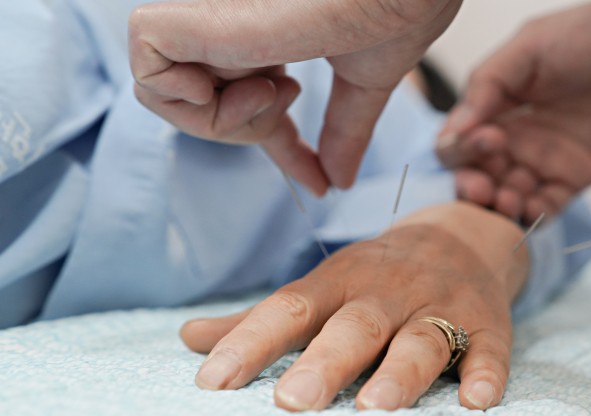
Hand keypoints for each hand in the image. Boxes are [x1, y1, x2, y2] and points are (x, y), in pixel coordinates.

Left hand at [129, 0, 460, 195]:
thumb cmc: (400, 10)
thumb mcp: (362, 84)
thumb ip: (342, 129)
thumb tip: (338, 179)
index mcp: (267, 40)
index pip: (245, 104)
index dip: (277, 148)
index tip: (315, 180)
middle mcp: (232, 31)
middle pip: (196, 109)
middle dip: (244, 130)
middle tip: (291, 99)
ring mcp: (210, 22)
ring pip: (163, 96)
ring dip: (225, 119)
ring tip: (276, 86)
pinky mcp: (195, 16)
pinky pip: (145, 67)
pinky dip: (184, 95)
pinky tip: (241, 80)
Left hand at [179, 202, 528, 410]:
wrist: (459, 233)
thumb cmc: (376, 274)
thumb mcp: (321, 284)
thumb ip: (261, 318)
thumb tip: (188, 339)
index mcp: (339, 281)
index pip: (289, 310)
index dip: (250, 344)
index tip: (212, 382)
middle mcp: (387, 291)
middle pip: (354, 326)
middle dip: (324, 363)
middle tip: (292, 403)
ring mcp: (440, 304)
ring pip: (420, 338)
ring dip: (400, 372)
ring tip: (375, 407)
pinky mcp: (486, 322)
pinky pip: (490, 347)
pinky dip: (485, 372)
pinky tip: (477, 400)